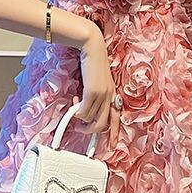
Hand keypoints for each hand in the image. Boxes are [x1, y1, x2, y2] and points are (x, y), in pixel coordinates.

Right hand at [75, 24, 120, 148]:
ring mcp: (103, 95)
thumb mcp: (97, 82)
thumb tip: (85, 110)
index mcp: (113, 94)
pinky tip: (74, 104)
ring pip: (91, 120)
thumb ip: (95, 96)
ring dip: (81, 120)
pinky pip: (84, 111)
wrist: (92, 47)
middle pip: (103, 124)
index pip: (117, 118)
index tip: (111, 145)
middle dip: (90, 131)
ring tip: (75, 113)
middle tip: (81, 130)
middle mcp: (111, 96)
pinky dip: (77, 112)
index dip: (114, 133)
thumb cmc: (93, 62)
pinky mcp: (93, 92)